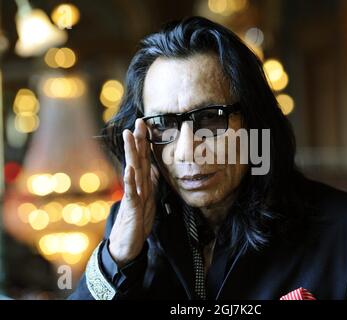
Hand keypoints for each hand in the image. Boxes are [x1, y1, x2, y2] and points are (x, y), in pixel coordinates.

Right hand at [108, 118, 158, 266]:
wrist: (127, 244)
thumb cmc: (137, 221)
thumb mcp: (148, 200)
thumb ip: (149, 184)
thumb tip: (155, 169)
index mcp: (142, 183)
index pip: (143, 159)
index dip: (144, 142)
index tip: (145, 125)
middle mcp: (136, 186)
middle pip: (137, 159)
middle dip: (138, 140)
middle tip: (138, 121)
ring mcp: (133, 195)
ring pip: (133, 171)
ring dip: (131, 153)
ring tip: (129, 136)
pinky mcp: (132, 208)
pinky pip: (132, 192)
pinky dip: (130, 180)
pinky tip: (129, 168)